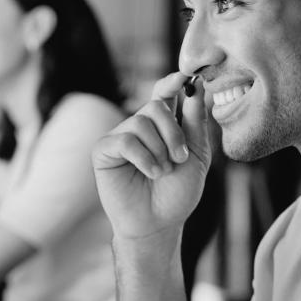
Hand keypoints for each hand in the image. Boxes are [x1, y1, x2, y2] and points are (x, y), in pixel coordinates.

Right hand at [92, 73, 211, 240]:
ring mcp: (120, 136)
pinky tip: (150, 173)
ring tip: (162, 172)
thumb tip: (196, 87)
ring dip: (160, 150)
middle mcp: (139, 126)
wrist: (159, 223)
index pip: (164, 93)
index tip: (185, 77)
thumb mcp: (196, 156)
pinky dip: (144, 158)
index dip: (172, 82)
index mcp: (162, 125)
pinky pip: (125, 140)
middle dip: (173, 132)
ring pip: (141, 122)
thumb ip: (196, 123)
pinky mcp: (103, 150)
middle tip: (180, 158)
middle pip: (156, 105)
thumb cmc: (177, 193)